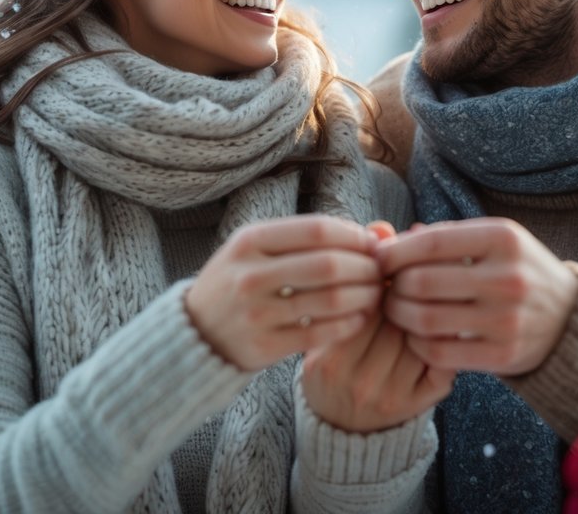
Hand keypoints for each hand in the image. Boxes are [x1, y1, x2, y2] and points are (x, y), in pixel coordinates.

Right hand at [184, 215, 381, 371]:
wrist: (197, 331)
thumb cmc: (242, 281)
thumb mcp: (258, 249)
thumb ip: (308, 238)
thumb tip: (373, 233)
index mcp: (249, 240)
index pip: (317, 230)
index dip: (354, 236)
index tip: (372, 244)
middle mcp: (250, 274)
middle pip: (328, 265)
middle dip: (365, 267)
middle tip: (380, 272)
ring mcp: (255, 312)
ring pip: (329, 300)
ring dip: (364, 296)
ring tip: (375, 294)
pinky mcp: (263, 346)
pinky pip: (320, 333)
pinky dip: (348, 325)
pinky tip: (359, 319)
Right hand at [300, 222, 455, 431]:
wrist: (339, 428)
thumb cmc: (332, 361)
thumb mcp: (327, 321)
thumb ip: (350, 274)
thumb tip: (383, 226)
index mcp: (328, 360)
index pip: (363, 305)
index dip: (383, 275)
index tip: (392, 259)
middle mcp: (356, 383)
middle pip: (395, 319)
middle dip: (411, 286)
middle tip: (422, 264)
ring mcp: (388, 397)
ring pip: (420, 337)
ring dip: (433, 306)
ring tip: (436, 284)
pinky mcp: (415, 407)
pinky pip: (440, 365)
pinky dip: (446, 338)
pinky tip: (445, 317)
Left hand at [376, 217, 577, 375]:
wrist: (568, 317)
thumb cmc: (514, 270)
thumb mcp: (491, 241)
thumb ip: (442, 237)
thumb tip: (383, 241)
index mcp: (503, 238)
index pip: (430, 243)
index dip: (394, 252)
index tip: (379, 260)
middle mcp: (507, 277)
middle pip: (421, 283)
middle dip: (393, 287)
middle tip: (386, 289)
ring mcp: (507, 319)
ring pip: (425, 320)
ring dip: (399, 316)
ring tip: (396, 310)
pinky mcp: (504, 355)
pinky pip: (439, 353)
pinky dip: (417, 344)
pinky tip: (417, 335)